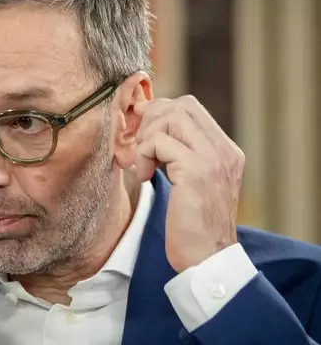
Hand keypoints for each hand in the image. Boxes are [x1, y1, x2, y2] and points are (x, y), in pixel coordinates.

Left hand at [133, 95, 244, 272]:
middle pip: (181, 105)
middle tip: (140, 149)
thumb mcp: (189, 181)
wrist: (206, 259)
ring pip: (171, 117)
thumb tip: (148, 123)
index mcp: (225, 150)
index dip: (159, 113)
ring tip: (144, 165)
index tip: (141, 134)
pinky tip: (145, 178)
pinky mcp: (196, 171)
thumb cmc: (191, 224)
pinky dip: (144, 155)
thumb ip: (177, 153)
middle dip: (151, 121)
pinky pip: (159, 142)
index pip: (190, 107)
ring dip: (147, 138)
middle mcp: (224, 150)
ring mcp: (213, 158)